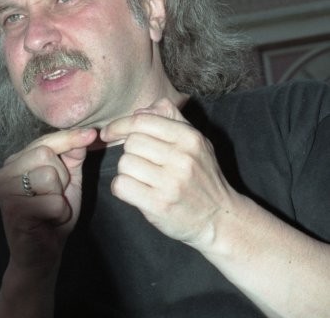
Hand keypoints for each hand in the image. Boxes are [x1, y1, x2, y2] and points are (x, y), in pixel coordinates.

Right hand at [0, 127, 96, 277]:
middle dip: (62, 176)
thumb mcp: (67, 180)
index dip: (70, 137)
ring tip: (50, 209)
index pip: (45, 140)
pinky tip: (48, 222)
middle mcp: (4, 172)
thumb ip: (73, 156)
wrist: (41, 255)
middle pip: (46, 153)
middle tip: (55, 196)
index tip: (92, 133)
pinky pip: (52, 202)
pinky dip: (59, 214)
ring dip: (60, 197)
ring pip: (49, 176)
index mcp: (15, 161)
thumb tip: (87, 133)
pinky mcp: (13, 211)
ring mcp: (6, 191)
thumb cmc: (53, 215)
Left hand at [100, 98, 237, 250]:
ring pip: (124, 163)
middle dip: (130, 151)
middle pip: (131, 142)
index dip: (120, 124)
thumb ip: (170, 117)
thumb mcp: (196, 141)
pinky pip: (121, 186)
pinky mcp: (159, 205)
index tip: (109, 132)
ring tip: (142, 178)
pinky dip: (122, 188)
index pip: (142, 121)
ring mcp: (171, 183)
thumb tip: (139, 111)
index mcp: (189, 138)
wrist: (220, 219)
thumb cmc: (203, 176)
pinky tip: (135, 191)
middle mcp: (182, 158)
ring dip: (127, 171)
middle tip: (142, 163)